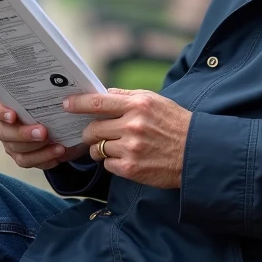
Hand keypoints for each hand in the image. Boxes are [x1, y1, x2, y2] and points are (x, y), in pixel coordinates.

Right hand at [0, 97, 89, 169]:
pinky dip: (44, 159)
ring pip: (16, 150)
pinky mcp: (21, 157)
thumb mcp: (49, 96)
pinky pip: (28, 162)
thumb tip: (57, 85)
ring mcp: (10, 143)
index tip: (13, 115)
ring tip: (59, 146)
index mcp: (6, 105)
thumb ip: (46, 92)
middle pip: (3, 132)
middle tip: (43, 132)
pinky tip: (58, 155)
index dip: (0, 112)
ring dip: (38, 150)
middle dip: (23, 134)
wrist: (63, 123)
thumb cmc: (51, 104)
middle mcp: (4, 125)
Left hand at [66, 89, 191, 188]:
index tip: (66, 104)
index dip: (78, 104)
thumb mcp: (155, 101)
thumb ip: (127, 97)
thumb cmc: (175, 124)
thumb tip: (103, 93)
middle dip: (89, 132)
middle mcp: (132, 125)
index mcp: (138, 105)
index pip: (98, 102)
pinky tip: (127, 158)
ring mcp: (130, 148)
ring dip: (101, 148)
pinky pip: (107, 164)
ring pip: (97, 148)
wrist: (196, 154)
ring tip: (117, 147)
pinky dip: (112, 162)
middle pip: (92, 129)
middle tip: (96, 133)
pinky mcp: (130, 168)